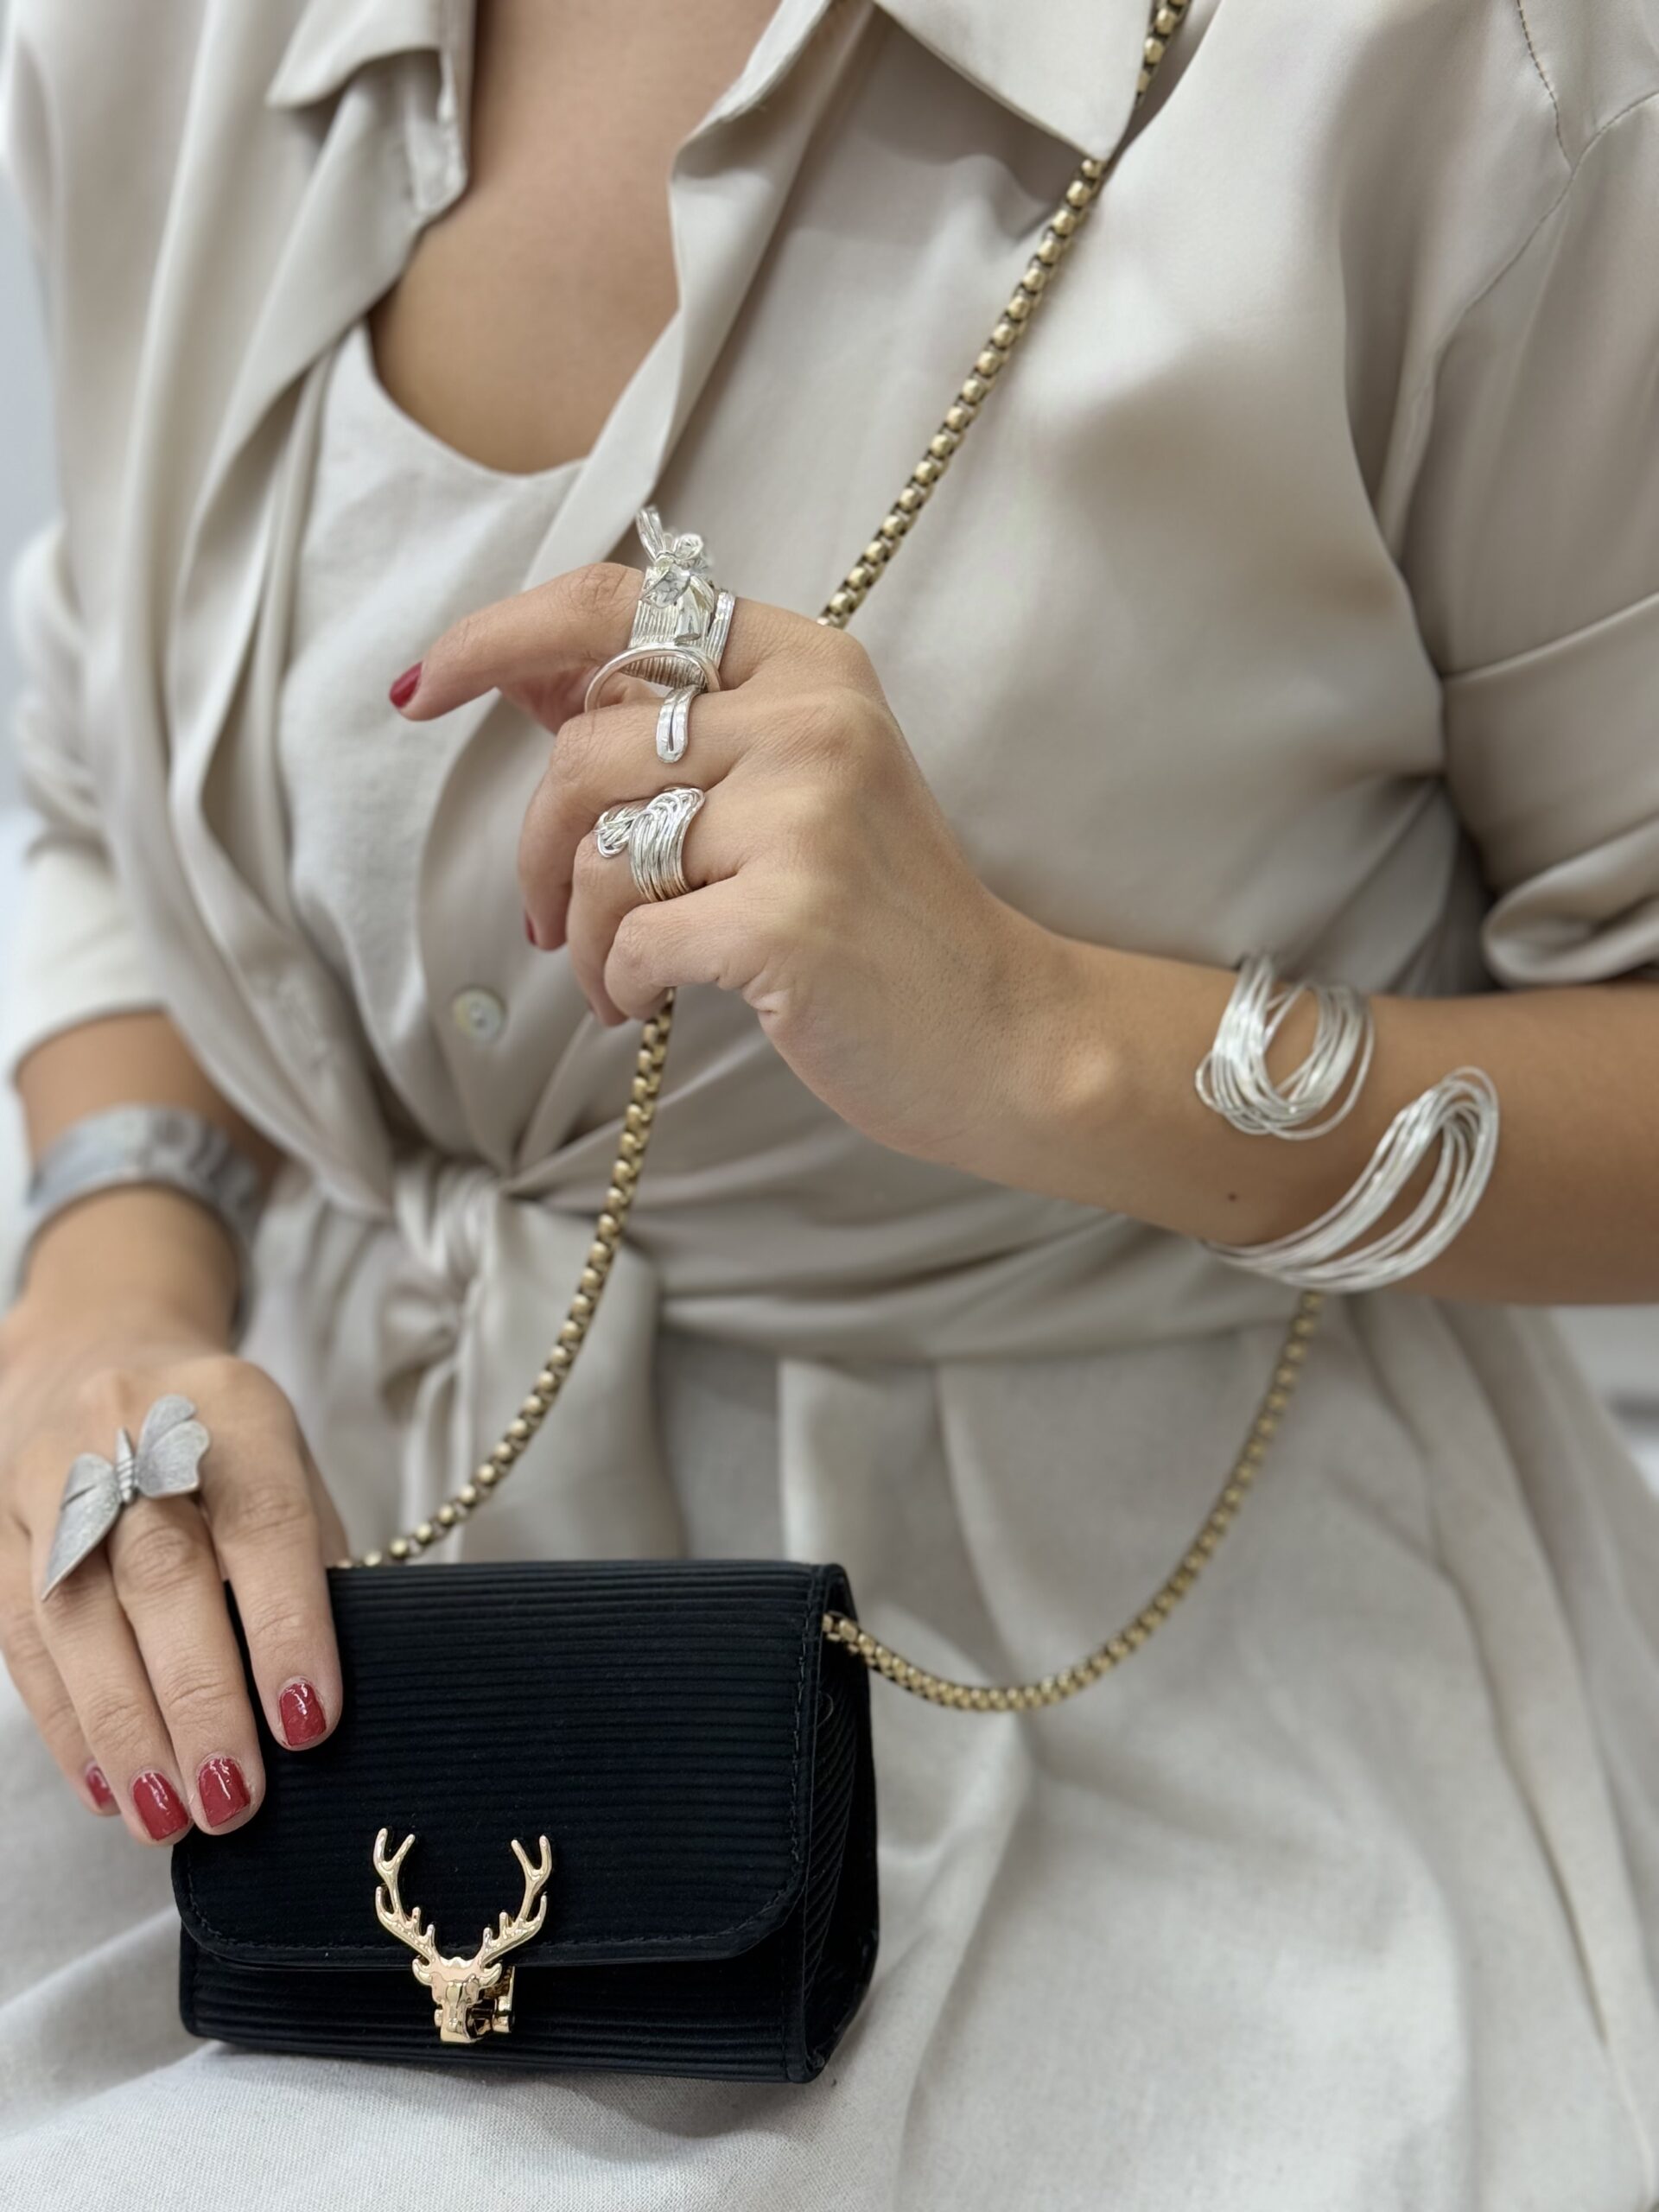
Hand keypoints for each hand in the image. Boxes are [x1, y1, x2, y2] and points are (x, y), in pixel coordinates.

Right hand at [0, 1295, 345, 1842]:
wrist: (98, 1351)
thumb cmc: (220, 1442)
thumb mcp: (285, 1465)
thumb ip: (304, 1559)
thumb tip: (312, 1693)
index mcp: (230, 1405)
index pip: (263, 1519)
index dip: (286, 1624)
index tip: (309, 1723)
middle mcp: (128, 1428)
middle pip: (160, 1572)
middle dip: (199, 1698)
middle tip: (234, 1796)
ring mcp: (46, 1475)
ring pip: (76, 1613)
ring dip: (125, 1730)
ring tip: (168, 1815)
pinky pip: (21, 1635)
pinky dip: (66, 1722)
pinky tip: (107, 1785)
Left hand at [396, 564, 1081, 1176]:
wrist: (1001, 1029)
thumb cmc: (882, 913)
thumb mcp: (794, 783)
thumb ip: (669, 724)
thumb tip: (521, 676)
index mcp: (807, 664)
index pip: (615, 606)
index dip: (495, 637)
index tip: (423, 691)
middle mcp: (809, 719)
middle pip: (582, 750)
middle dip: (532, 848)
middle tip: (544, 915)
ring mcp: (804, 815)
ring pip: (595, 852)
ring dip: (575, 931)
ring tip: (612, 975)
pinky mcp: (788, 915)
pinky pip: (628, 939)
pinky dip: (614, 985)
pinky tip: (646, 1007)